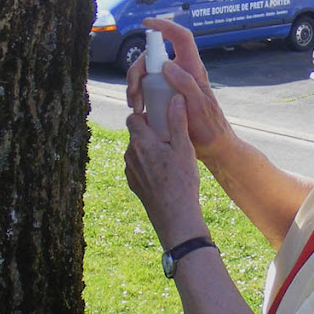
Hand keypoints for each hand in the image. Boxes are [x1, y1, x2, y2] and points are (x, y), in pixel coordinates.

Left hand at [125, 94, 208, 249]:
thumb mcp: (183, 146)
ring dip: (148, 149)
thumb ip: (177, 120)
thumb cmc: (181, 179)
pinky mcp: (133, 183)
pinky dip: (147, 165)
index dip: (144, 115)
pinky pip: (137, 167)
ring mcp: (129, 170)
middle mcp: (130, 154)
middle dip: (149, 132)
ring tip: (169, 155)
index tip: (158, 118)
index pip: (133, 118)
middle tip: (168, 136)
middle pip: (135, 134)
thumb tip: (175, 97)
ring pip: (136, 151)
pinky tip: (164, 172)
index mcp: (140, 141)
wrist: (174, 215)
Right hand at [127, 18, 233, 159]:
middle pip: (154, 57)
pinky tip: (137, 109)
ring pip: (146, 72)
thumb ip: (186, 83)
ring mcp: (171, 83)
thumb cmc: (209, 127)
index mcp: (193, 68)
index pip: (180, 37)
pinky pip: (146, 87)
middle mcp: (181, 71)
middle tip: (134, 92)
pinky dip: (137, 95)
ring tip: (135, 107)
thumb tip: (167, 65)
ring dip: (135, 85)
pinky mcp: (164, 95)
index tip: (147, 23)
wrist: (210, 147)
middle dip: (138, 70)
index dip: (165, 26)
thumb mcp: (199, 106)